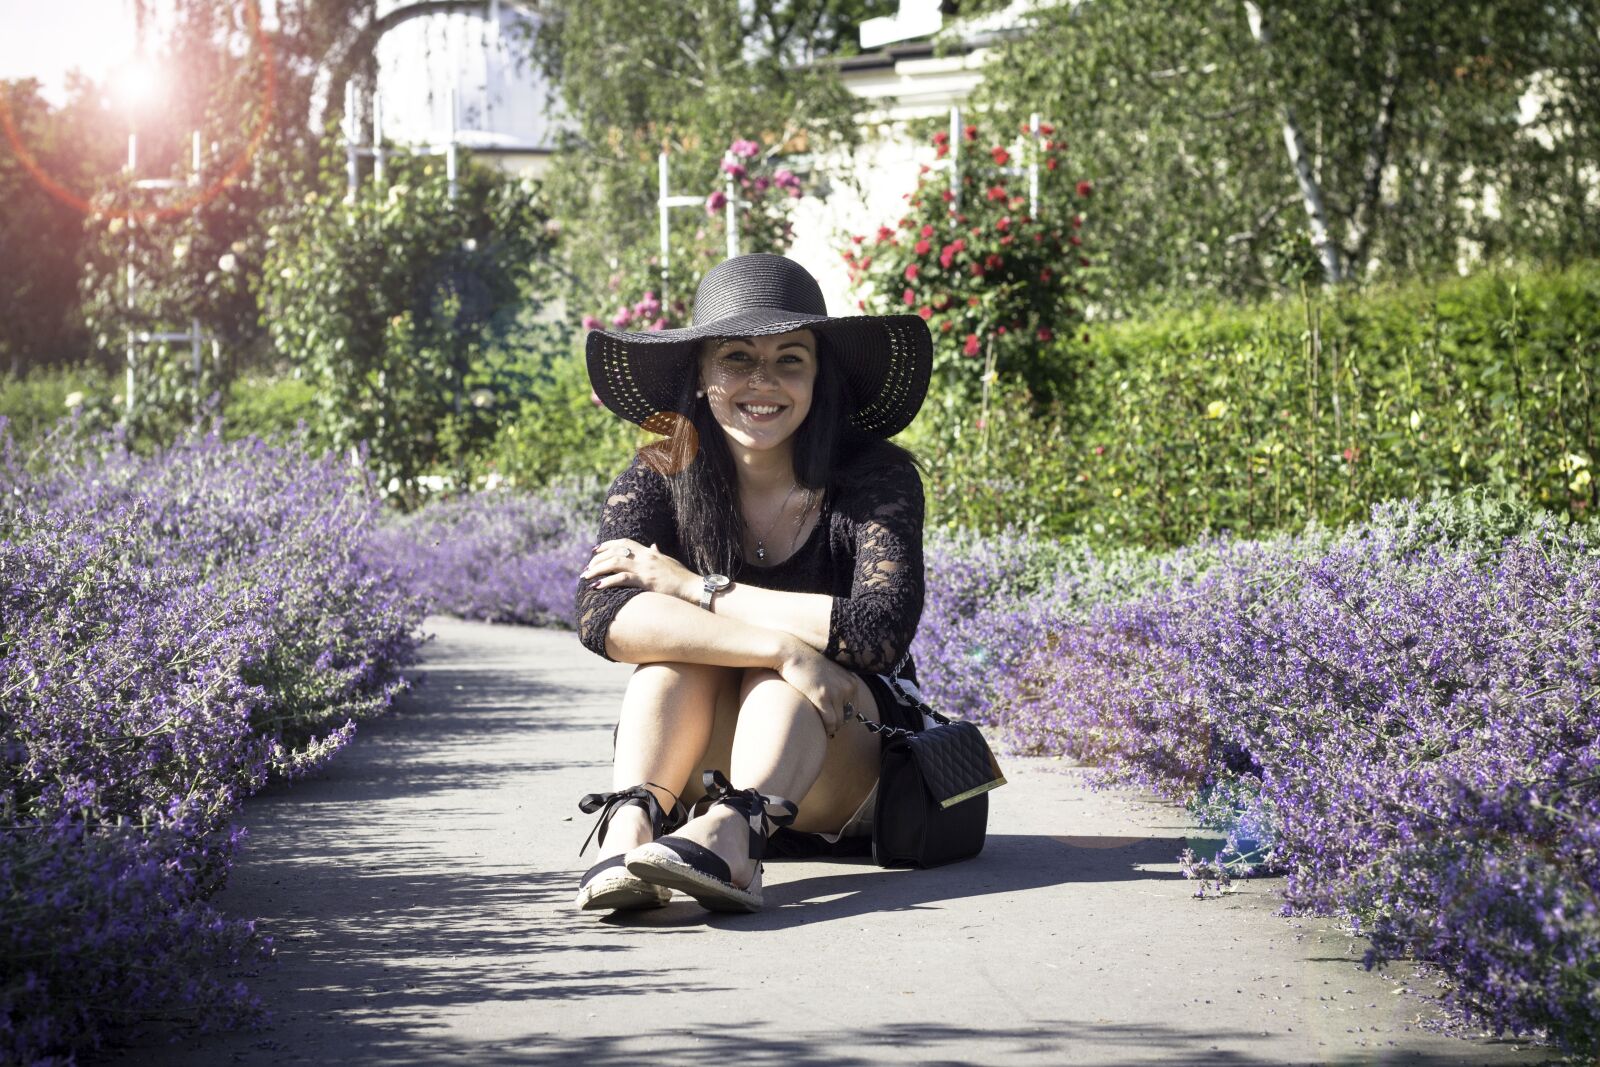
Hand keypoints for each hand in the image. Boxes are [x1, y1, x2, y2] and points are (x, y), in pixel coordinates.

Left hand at [581, 539, 697, 601]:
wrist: (694, 588)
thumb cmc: (682, 578)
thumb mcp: (669, 561)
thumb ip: (658, 554)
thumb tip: (653, 545)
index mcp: (649, 553)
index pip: (624, 542)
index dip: (607, 544)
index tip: (595, 550)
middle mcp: (645, 557)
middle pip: (615, 552)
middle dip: (598, 559)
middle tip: (587, 568)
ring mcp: (645, 569)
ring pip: (615, 563)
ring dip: (598, 569)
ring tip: (586, 577)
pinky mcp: (646, 581)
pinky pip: (622, 579)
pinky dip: (608, 581)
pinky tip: (597, 586)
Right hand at [774, 639, 859, 738]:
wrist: (792, 654)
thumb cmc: (807, 666)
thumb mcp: (830, 674)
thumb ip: (838, 687)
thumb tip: (840, 710)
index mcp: (852, 681)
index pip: (854, 709)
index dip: (842, 717)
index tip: (830, 719)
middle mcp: (848, 686)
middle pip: (847, 717)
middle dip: (836, 723)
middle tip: (823, 723)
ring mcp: (836, 692)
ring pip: (838, 722)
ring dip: (829, 727)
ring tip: (818, 725)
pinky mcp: (822, 697)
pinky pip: (830, 722)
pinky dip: (824, 728)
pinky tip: (816, 725)